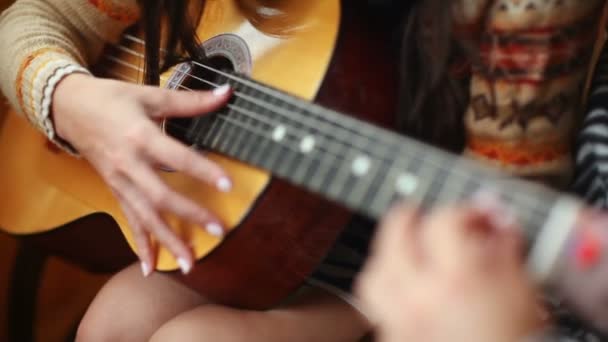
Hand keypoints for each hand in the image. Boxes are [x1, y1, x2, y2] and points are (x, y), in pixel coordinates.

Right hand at [52, 73, 232, 275]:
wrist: (68, 108)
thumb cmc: (110, 99)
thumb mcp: (149, 95)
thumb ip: (189, 100)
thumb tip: (225, 93)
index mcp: (139, 136)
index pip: (176, 157)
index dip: (202, 171)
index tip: (228, 184)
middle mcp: (128, 164)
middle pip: (160, 196)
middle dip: (189, 215)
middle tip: (218, 230)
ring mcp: (119, 181)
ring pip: (145, 217)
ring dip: (167, 241)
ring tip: (189, 264)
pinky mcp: (114, 190)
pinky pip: (129, 220)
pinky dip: (140, 245)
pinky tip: (150, 268)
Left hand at [355, 202, 542, 341]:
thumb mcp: (521, 291)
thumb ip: (505, 248)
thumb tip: (498, 222)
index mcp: (456, 281)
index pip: (444, 222)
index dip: (465, 211)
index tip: (477, 216)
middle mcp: (419, 299)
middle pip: (394, 238)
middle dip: (407, 217)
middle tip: (418, 213)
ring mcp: (401, 321)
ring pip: (375, 275)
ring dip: (388, 256)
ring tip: (406, 252)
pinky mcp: (396, 339)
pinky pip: (378, 308)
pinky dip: (391, 292)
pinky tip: (409, 291)